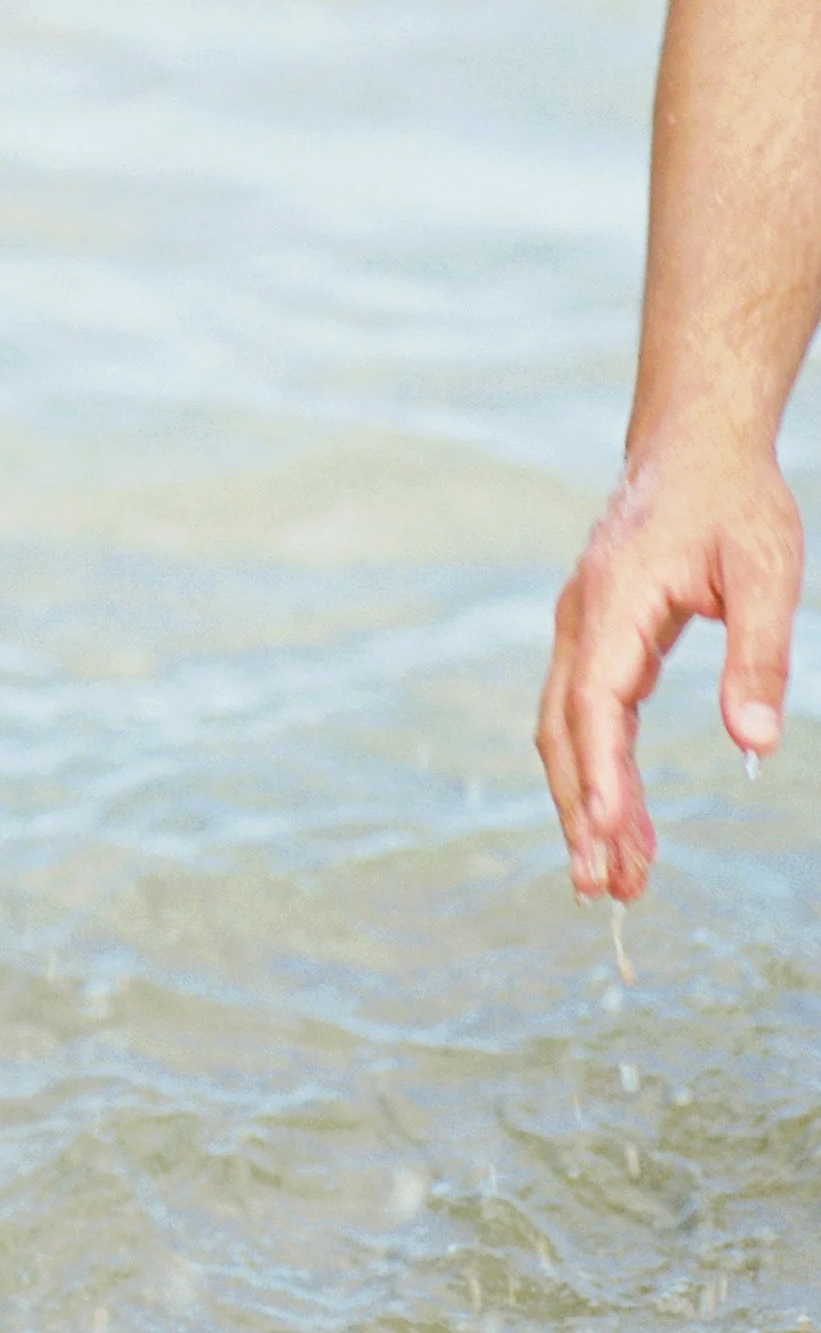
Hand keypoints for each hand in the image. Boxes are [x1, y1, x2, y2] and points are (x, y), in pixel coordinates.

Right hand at [538, 431, 801, 898]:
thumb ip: (760, 655)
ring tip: (618, 880)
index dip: (601, 773)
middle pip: (564, 730)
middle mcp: (583, 619)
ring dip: (587, 802)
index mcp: (616, 600)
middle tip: (605, 890)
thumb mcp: (767, 570)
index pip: (597, 701)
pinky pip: (588, 715)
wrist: (693, 443)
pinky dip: (601, 771)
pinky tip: (626, 819)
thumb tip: (755, 745)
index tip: (607, 836)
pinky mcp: (596, 638)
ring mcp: (582, 628)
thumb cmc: (734, 500)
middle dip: (580, 811)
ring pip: (568, 730)